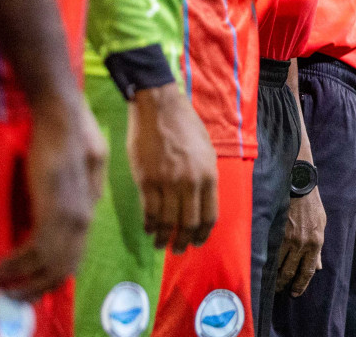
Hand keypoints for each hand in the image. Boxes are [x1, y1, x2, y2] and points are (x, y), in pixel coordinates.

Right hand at [0, 93, 106, 299]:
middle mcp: (85, 217)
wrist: (63, 114)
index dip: (53, 274)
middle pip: (65, 267)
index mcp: (89, 208)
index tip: (33, 286)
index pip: (75, 253)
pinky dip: (16, 265)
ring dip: (23, 281)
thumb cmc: (68, 132)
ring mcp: (72, 215)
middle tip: (14, 297)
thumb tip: (55, 211)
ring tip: (1, 286)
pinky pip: (36, 251)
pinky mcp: (55, 210)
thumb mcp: (78, 167)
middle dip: (38, 288)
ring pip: (51, 265)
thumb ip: (73, 191)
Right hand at [126, 82, 217, 251]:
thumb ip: (205, 176)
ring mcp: (167, 182)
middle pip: (188, 223)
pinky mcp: (146, 180)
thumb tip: (201, 201)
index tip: (197, 241)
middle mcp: (190, 182)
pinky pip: (149, 211)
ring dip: (163, 237)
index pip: (209, 215)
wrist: (159, 107)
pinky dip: (149, 224)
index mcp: (208, 175)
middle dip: (183, 241)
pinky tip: (148, 229)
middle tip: (178, 249)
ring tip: (160, 243)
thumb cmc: (185, 126)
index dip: (203, 233)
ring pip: (167, 221)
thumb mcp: (206, 150)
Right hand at [275, 186, 325, 296]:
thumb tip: (317, 267)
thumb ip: (318, 248)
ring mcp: (287, 238)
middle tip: (281, 290)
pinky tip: (263, 267)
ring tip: (270, 281)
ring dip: (274, 276)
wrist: (299, 185)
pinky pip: (270, 253)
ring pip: (278, 265)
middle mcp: (302, 243)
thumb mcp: (321, 225)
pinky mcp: (275, 232)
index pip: (307, 271)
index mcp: (316, 243)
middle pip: (290, 272)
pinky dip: (266, 262)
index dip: (301, 285)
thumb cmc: (311, 206)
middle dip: (285, 284)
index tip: (295, 293)